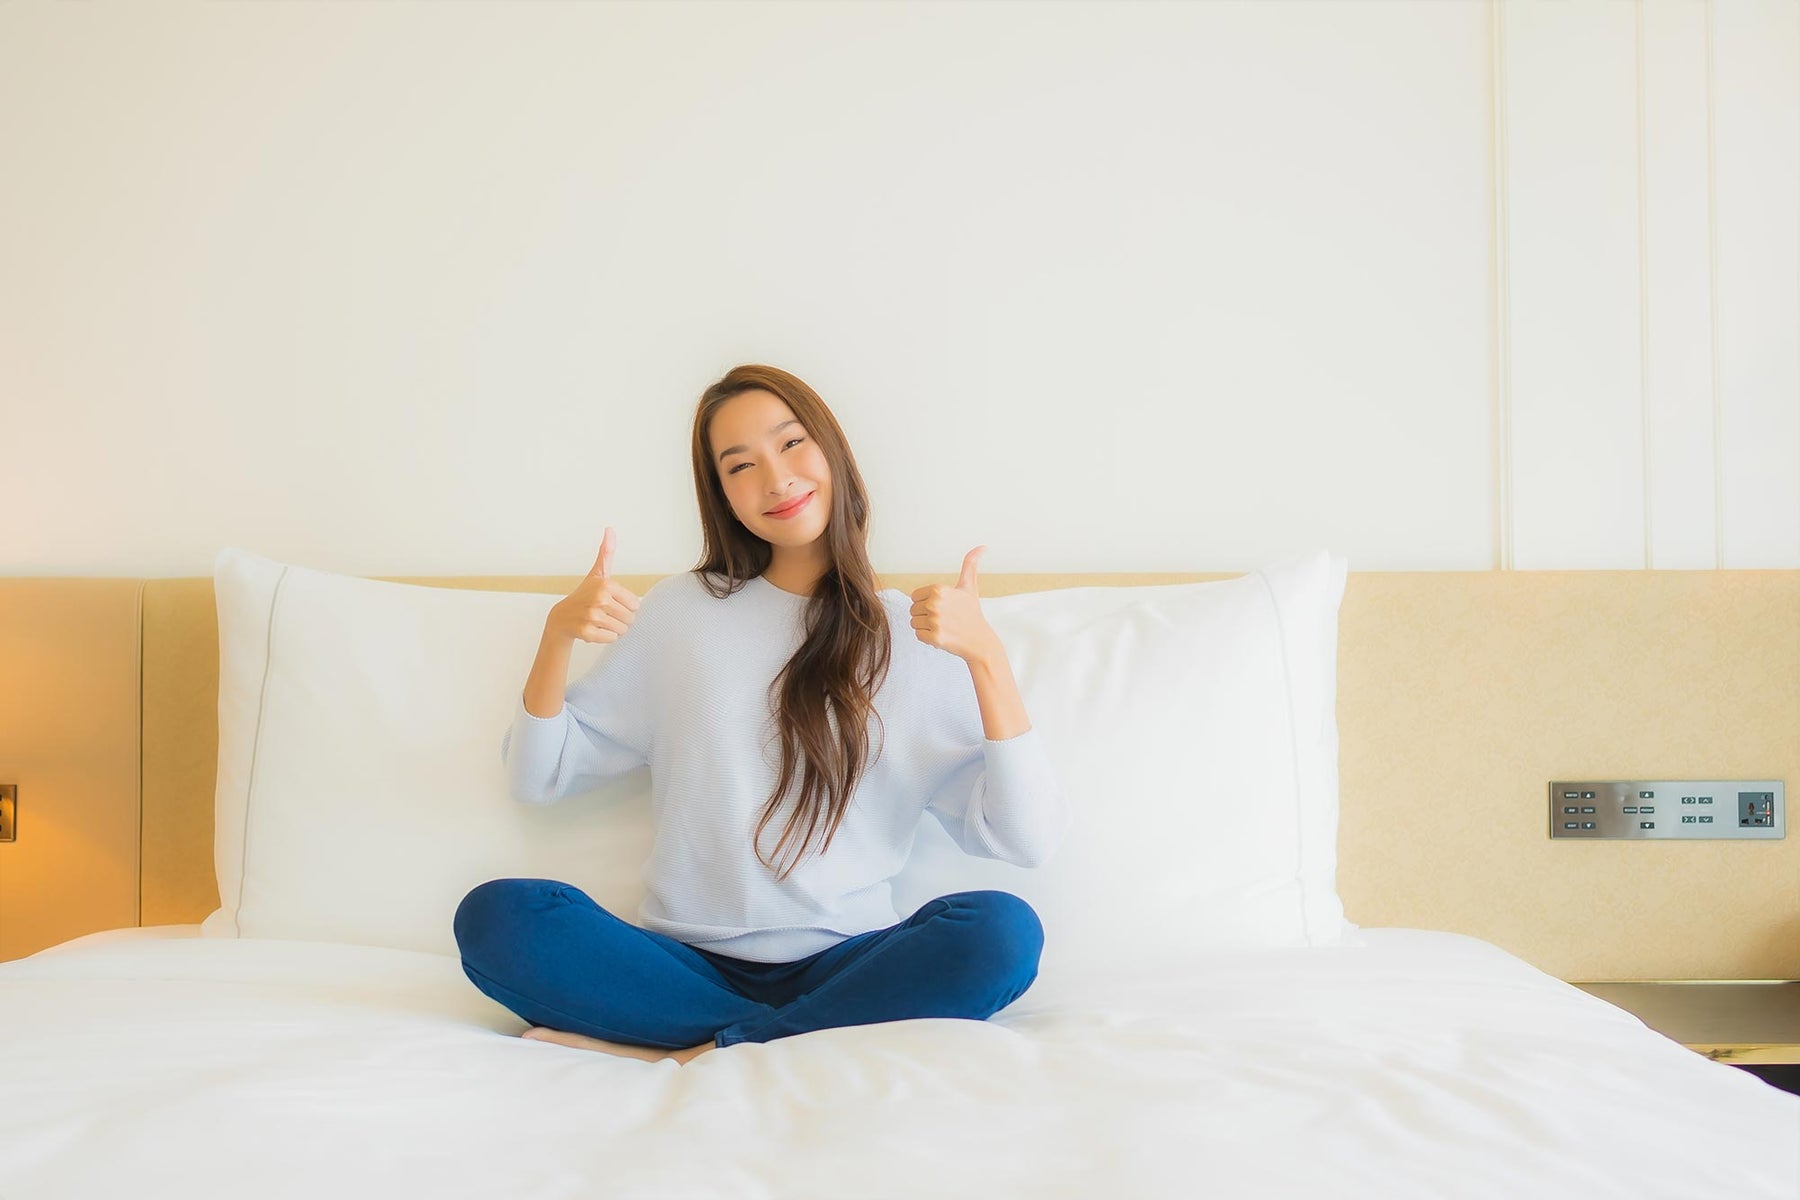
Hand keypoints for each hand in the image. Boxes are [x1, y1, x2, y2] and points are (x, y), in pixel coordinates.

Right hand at [547, 526, 641, 643]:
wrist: (561, 618)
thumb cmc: (584, 595)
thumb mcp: (597, 573)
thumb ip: (606, 552)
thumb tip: (610, 528)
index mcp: (606, 585)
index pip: (636, 604)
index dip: (626, 606)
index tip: (611, 603)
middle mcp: (599, 599)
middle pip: (630, 618)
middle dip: (621, 619)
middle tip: (605, 614)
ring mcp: (592, 617)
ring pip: (622, 630)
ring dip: (614, 629)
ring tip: (600, 622)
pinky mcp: (587, 633)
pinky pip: (611, 639)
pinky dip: (605, 637)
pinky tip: (594, 630)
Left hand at [909, 546, 1001, 663]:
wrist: (979, 640)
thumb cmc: (972, 612)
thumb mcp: (969, 587)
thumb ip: (970, 565)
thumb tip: (982, 546)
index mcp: (939, 590)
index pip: (915, 596)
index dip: (926, 602)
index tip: (941, 606)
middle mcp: (935, 604)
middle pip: (913, 610)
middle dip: (924, 615)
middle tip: (943, 618)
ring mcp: (935, 622)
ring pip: (914, 623)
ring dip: (925, 626)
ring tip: (942, 626)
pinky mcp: (934, 638)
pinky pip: (918, 635)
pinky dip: (927, 637)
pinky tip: (942, 635)